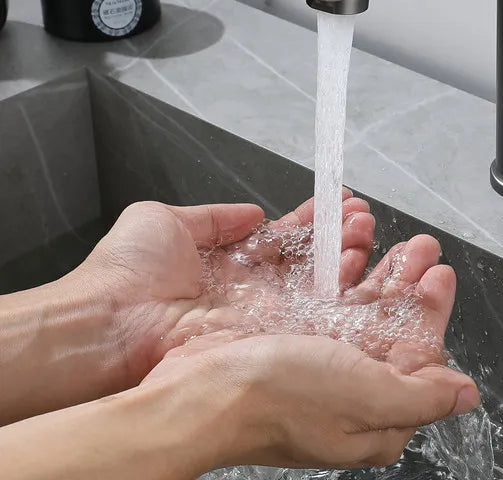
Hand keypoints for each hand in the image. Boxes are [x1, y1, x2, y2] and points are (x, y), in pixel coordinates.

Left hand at [78, 191, 373, 385]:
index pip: (281, 237)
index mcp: (228, 262)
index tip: (335, 199)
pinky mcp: (268, 334)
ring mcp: (261, 314)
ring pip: (317, 283)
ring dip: (345, 252)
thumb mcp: (166, 220)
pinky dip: (338, 284)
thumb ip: (216, 217)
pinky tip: (354, 258)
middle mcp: (250, 290)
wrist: (108, 321)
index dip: (310, 218)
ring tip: (363, 227)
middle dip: (337, 234)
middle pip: (307, 260)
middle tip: (359, 214)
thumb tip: (252, 211)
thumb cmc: (124, 272)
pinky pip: (311, 309)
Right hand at [141, 234, 479, 470]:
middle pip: (388, 324)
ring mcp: (313, 359)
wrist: (194, 392)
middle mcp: (346, 387)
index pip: (418, 355)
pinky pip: (317, 292)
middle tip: (420, 245)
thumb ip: (421, 395)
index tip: (440, 273)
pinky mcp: (284, 334)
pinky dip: (331, 263)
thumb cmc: (277, 400)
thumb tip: (465, 394)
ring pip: (353, 303)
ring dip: (370, 263)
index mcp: (374, 412)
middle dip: (405, 279)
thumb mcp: (366, 398)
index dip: (431, 311)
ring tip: (376, 230)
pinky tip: (341, 240)